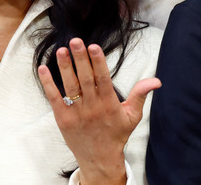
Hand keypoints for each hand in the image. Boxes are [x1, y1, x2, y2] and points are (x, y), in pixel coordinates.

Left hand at [38, 38, 160, 184]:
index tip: (94, 46)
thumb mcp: (133, 116)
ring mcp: (76, 113)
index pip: (103, 79)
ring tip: (61, 50)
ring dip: (64, 67)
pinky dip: (48, 84)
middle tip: (75, 41)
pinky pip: (54, 98)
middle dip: (80, 59)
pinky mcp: (63, 118)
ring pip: (70, 86)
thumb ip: (140, 95)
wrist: (99, 159)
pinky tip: (44, 69)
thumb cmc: (117, 135)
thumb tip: (156, 81)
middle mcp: (92, 107)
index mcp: (109, 104)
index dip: (98, 62)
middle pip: (85, 79)